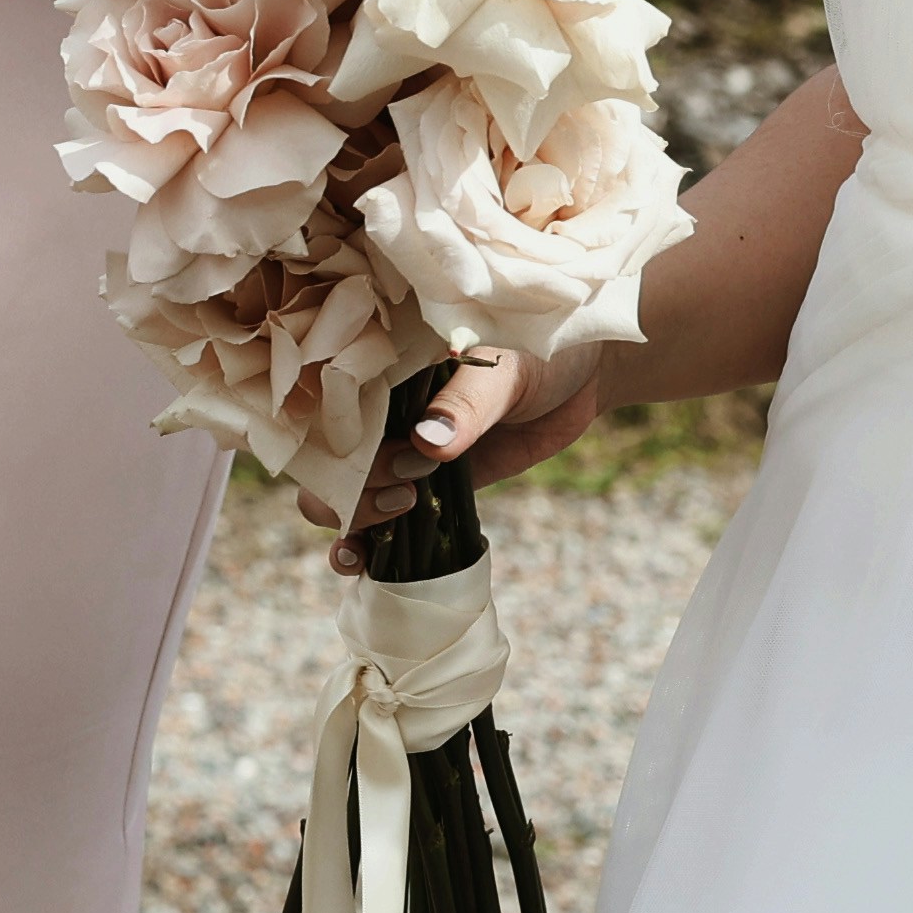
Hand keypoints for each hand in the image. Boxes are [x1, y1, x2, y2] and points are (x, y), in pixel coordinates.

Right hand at [309, 342, 614, 560]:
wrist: (584, 371)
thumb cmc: (539, 348)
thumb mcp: (503, 367)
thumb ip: (467, 403)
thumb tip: (427, 444)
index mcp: (383, 370)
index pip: (328, 413)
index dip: (340, 446)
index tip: (388, 456)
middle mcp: (381, 414)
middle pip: (330, 465)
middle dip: (353, 490)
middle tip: (410, 487)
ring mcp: (400, 452)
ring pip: (346, 498)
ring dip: (352, 521)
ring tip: (400, 514)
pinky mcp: (428, 485)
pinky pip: (384, 521)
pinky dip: (365, 546)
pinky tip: (360, 564)